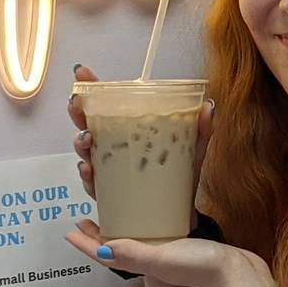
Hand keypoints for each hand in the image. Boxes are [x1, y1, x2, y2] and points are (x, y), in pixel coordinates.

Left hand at [64, 218, 270, 286]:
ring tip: (111, 208)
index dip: (85, 244)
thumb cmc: (199, 266)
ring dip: (119, 222)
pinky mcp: (182, 242)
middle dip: (98, 231)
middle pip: (116, 242)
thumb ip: (133, 254)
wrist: (236, 272)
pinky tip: (150, 207)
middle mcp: (150, 255)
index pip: (104, 253)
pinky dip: (145, 218)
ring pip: (134, 235)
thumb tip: (100, 249)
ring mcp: (166, 250)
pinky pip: (156, 228)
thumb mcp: (161, 258)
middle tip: (85, 216)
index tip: (70, 230)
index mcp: (141, 259)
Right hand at [67, 63, 215, 211]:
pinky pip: (92, 183)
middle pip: (86, 124)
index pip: (105, 105)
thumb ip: (200, 130)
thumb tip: (209, 107)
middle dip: (78, 112)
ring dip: (81, 142)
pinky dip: (88, 176)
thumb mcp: (191, 151)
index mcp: (128, 130)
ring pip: (86, 152)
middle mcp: (113, 147)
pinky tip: (90, 170)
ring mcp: (108, 170)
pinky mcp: (109, 193)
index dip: (90, 87)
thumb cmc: (179, 178)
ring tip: (88, 138)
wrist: (179, 214)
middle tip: (78, 105)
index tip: (81, 72)